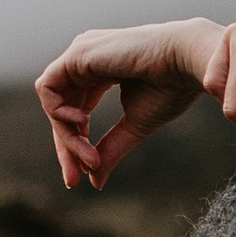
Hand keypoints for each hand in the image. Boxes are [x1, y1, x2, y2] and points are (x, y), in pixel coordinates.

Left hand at [35, 20, 223, 191]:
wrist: (187, 63)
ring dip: (66, 137)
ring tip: (90, 156)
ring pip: (52, 103)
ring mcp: (79, 54)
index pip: (75, 110)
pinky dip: (58, 114)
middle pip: (59, 110)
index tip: (84, 176)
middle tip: (75, 179)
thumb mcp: (134, 127)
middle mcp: (84, 60)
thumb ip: (110, 150)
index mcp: (99, 71)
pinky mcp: (76, 54)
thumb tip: (94, 182)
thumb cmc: (171, 88)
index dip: (74, 145)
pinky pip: (48, 89)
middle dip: (66, 147)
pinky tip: (82, 125)